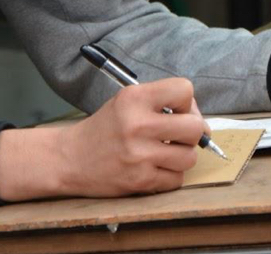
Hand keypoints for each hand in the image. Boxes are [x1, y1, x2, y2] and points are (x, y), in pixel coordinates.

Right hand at [0, 78, 210, 200]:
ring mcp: (139, 155)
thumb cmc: (103, 129)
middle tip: (177, 136)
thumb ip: (160, 104)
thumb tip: (201, 122)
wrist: (69, 158)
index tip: (177, 112)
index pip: (184, 90)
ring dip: (181, 157)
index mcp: (134, 98)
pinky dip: (169, 176)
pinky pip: (176, 179)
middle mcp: (137, 124)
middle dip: (192, 133)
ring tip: (163, 154)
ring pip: (189, 157)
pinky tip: (153, 168)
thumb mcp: (125, 102)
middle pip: (195, 127)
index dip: (187, 103)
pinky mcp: (140, 180)